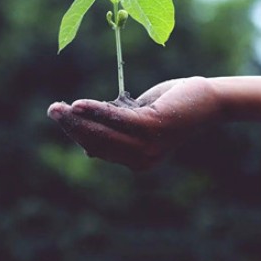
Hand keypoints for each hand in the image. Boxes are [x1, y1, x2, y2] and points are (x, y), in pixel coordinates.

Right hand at [47, 77, 221, 170]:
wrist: (208, 100)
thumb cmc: (173, 107)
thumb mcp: (139, 120)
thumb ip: (116, 131)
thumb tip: (87, 147)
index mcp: (137, 160)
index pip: (99, 148)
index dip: (77, 134)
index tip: (62, 117)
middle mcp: (141, 159)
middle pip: (97, 142)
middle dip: (72, 127)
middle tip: (52, 110)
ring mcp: (147, 146)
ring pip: (103, 133)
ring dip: (78, 120)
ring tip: (58, 108)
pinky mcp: (153, 128)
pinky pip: (117, 119)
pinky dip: (97, 111)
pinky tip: (79, 104)